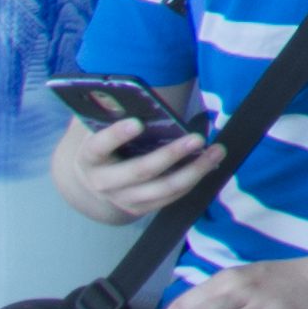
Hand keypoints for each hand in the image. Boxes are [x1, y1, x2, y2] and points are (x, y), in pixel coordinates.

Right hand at [54, 112, 222, 225]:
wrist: (94, 179)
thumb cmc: (108, 144)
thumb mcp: (104, 130)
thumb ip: (119, 116)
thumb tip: (148, 100)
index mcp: (90, 157)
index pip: (99, 146)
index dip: (116, 135)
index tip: (137, 122)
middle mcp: (103, 183)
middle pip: (140, 170)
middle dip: (170, 155)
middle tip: (197, 138)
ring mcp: (122, 199)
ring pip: (163, 188)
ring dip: (194, 170)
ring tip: (217, 151)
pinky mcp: (140, 208)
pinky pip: (171, 196)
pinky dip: (193, 179)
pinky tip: (210, 163)